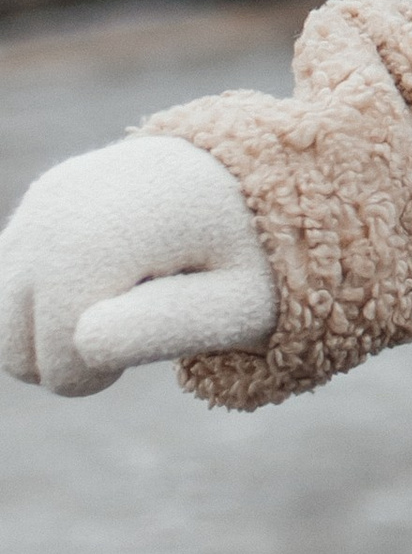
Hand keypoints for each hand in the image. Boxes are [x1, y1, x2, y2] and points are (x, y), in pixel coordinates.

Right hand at [0, 140, 276, 397]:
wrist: (242, 181)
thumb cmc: (244, 257)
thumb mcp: (240, 302)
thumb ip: (171, 326)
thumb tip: (83, 338)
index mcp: (113, 232)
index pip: (66, 360)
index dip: (104, 372)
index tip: (153, 330)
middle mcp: (61, 207)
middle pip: (17, 354)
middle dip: (73, 361)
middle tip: (142, 316)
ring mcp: (41, 202)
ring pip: (3, 331)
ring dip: (52, 338)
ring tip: (122, 299)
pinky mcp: (35, 205)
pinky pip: (7, 298)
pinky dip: (45, 308)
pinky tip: (103, 276)